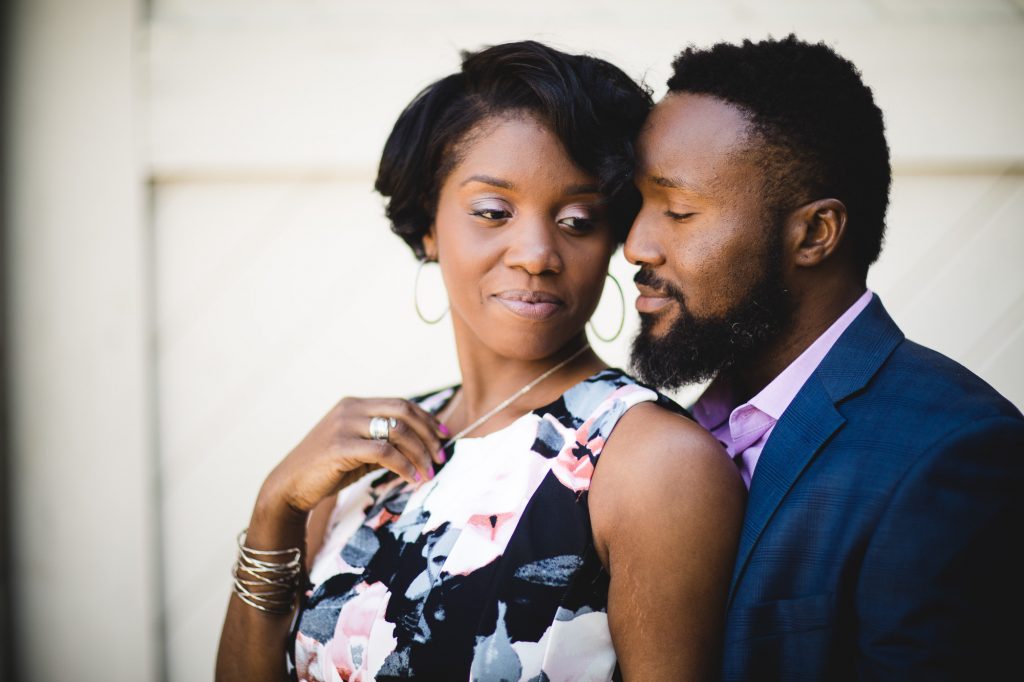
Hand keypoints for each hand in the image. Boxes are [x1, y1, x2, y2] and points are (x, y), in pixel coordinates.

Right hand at [256, 397, 447, 523]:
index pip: (401, 404)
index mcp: (355, 404)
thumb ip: (384, 443)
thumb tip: (422, 448)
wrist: (289, 486)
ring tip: (429, 472)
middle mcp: (350, 409)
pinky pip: (384, 452)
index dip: (427, 419)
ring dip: (420, 453)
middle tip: (440, 457)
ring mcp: (344, 426)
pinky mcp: (340, 447)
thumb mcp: (358, 450)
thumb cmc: (326, 470)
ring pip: (397, 431)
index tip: (444, 436)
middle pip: (404, 412)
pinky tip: (411, 479)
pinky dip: (404, 466)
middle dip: (428, 435)